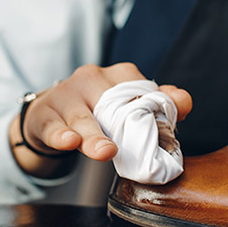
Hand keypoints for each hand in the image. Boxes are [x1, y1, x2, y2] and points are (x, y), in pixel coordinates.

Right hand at [9, 63, 191, 174]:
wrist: (53, 115)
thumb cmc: (100, 111)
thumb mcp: (130, 105)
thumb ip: (161, 103)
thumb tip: (183, 101)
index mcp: (118, 74)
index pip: (139, 89)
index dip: (151, 110)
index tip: (162, 127)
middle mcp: (91, 78)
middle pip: (111, 103)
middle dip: (123, 123)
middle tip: (133, 143)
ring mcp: (66, 95)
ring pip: (82, 118)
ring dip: (94, 136)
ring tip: (106, 151)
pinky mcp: (44, 114)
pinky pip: (52, 125)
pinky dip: (61, 135)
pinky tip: (69, 141)